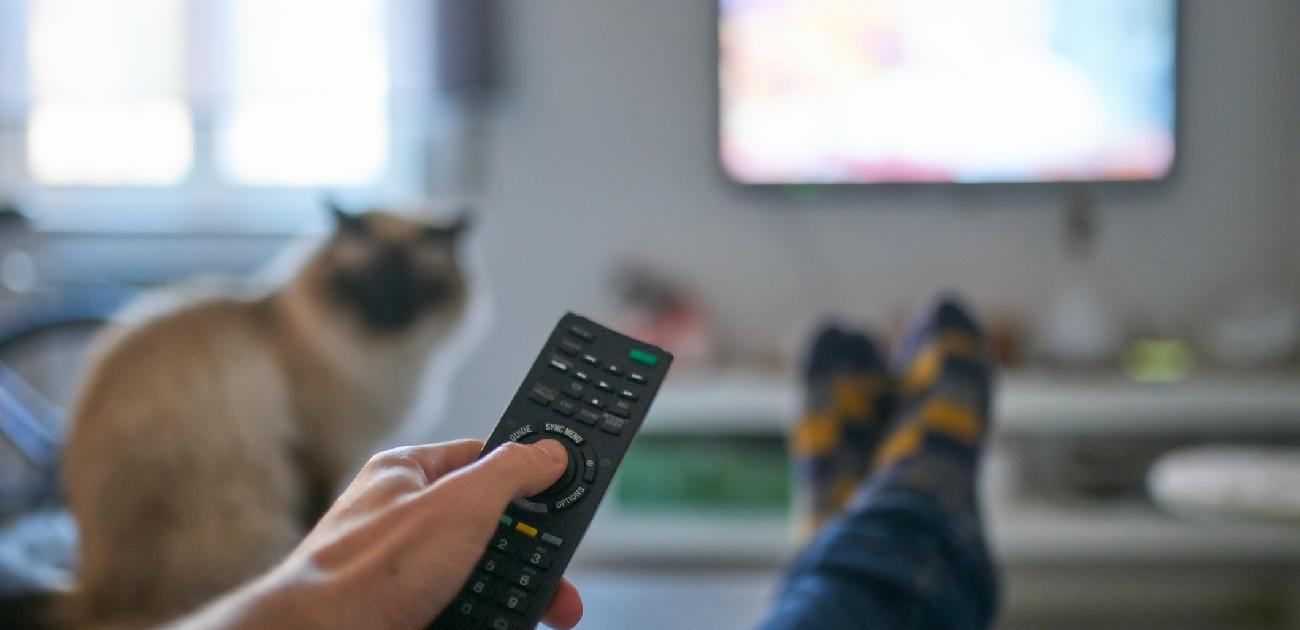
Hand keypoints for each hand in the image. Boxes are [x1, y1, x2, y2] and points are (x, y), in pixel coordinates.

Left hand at [175, 439, 581, 629]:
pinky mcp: (404, 611)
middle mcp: (403, 519)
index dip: (524, 475)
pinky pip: (459, 609)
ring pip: (478, 576)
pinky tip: (501, 623)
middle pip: (488, 528)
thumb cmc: (370, 569)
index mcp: (408, 475)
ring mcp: (402, 571)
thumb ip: (512, 471)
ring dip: (514, 595)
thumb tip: (548, 452)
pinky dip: (485, 618)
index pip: (481, 459)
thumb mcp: (462, 503)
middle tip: (560, 578)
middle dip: (530, 556)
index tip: (562, 491)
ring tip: (541, 611)